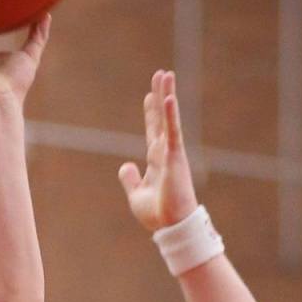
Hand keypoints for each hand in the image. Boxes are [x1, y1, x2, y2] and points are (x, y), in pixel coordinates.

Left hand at [118, 70, 198, 232]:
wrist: (171, 227)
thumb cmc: (158, 215)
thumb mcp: (136, 195)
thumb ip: (130, 179)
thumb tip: (125, 166)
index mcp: (157, 161)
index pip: (153, 131)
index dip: (151, 113)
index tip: (149, 96)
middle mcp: (166, 152)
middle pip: (162, 118)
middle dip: (160, 96)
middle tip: (161, 75)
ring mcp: (172, 153)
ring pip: (169, 118)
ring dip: (167, 95)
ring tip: (166, 75)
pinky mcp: (175, 157)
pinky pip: (173, 131)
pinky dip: (171, 115)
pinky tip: (168, 98)